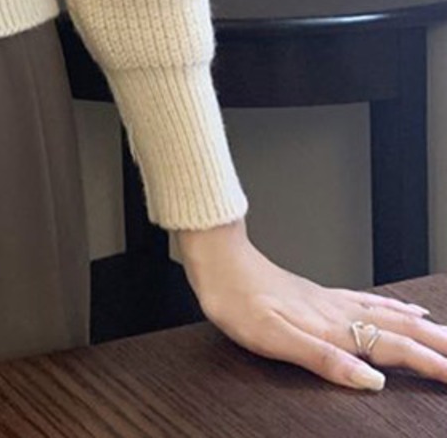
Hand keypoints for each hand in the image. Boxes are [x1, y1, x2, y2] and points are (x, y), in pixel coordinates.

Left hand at [175, 217, 441, 391]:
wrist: (215, 259)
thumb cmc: (235, 299)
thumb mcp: (273, 338)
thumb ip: (323, 358)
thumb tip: (370, 381)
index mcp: (331, 327)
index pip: (393, 349)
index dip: (429, 365)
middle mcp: (336, 312)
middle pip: (400, 330)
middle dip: (438, 346)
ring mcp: (329, 300)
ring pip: (390, 314)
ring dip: (424, 328)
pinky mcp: (317, 294)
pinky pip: (369, 301)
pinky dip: (396, 308)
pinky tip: (404, 308)